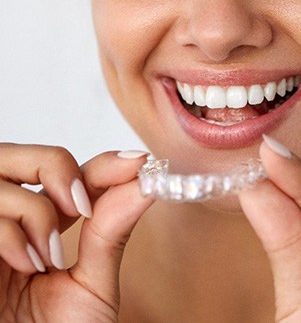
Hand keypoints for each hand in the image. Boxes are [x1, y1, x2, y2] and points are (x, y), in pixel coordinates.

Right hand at [0, 143, 151, 321]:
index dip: (102, 161)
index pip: (68, 172)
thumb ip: (111, 233)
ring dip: (36, 208)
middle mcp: (7, 222)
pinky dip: (11, 231)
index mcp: (41, 226)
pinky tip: (27, 265)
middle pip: (21, 154)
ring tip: (50, 253)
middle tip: (83, 205)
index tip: (138, 164)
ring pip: (1, 175)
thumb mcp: (90, 285)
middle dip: (56, 167)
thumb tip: (145, 183)